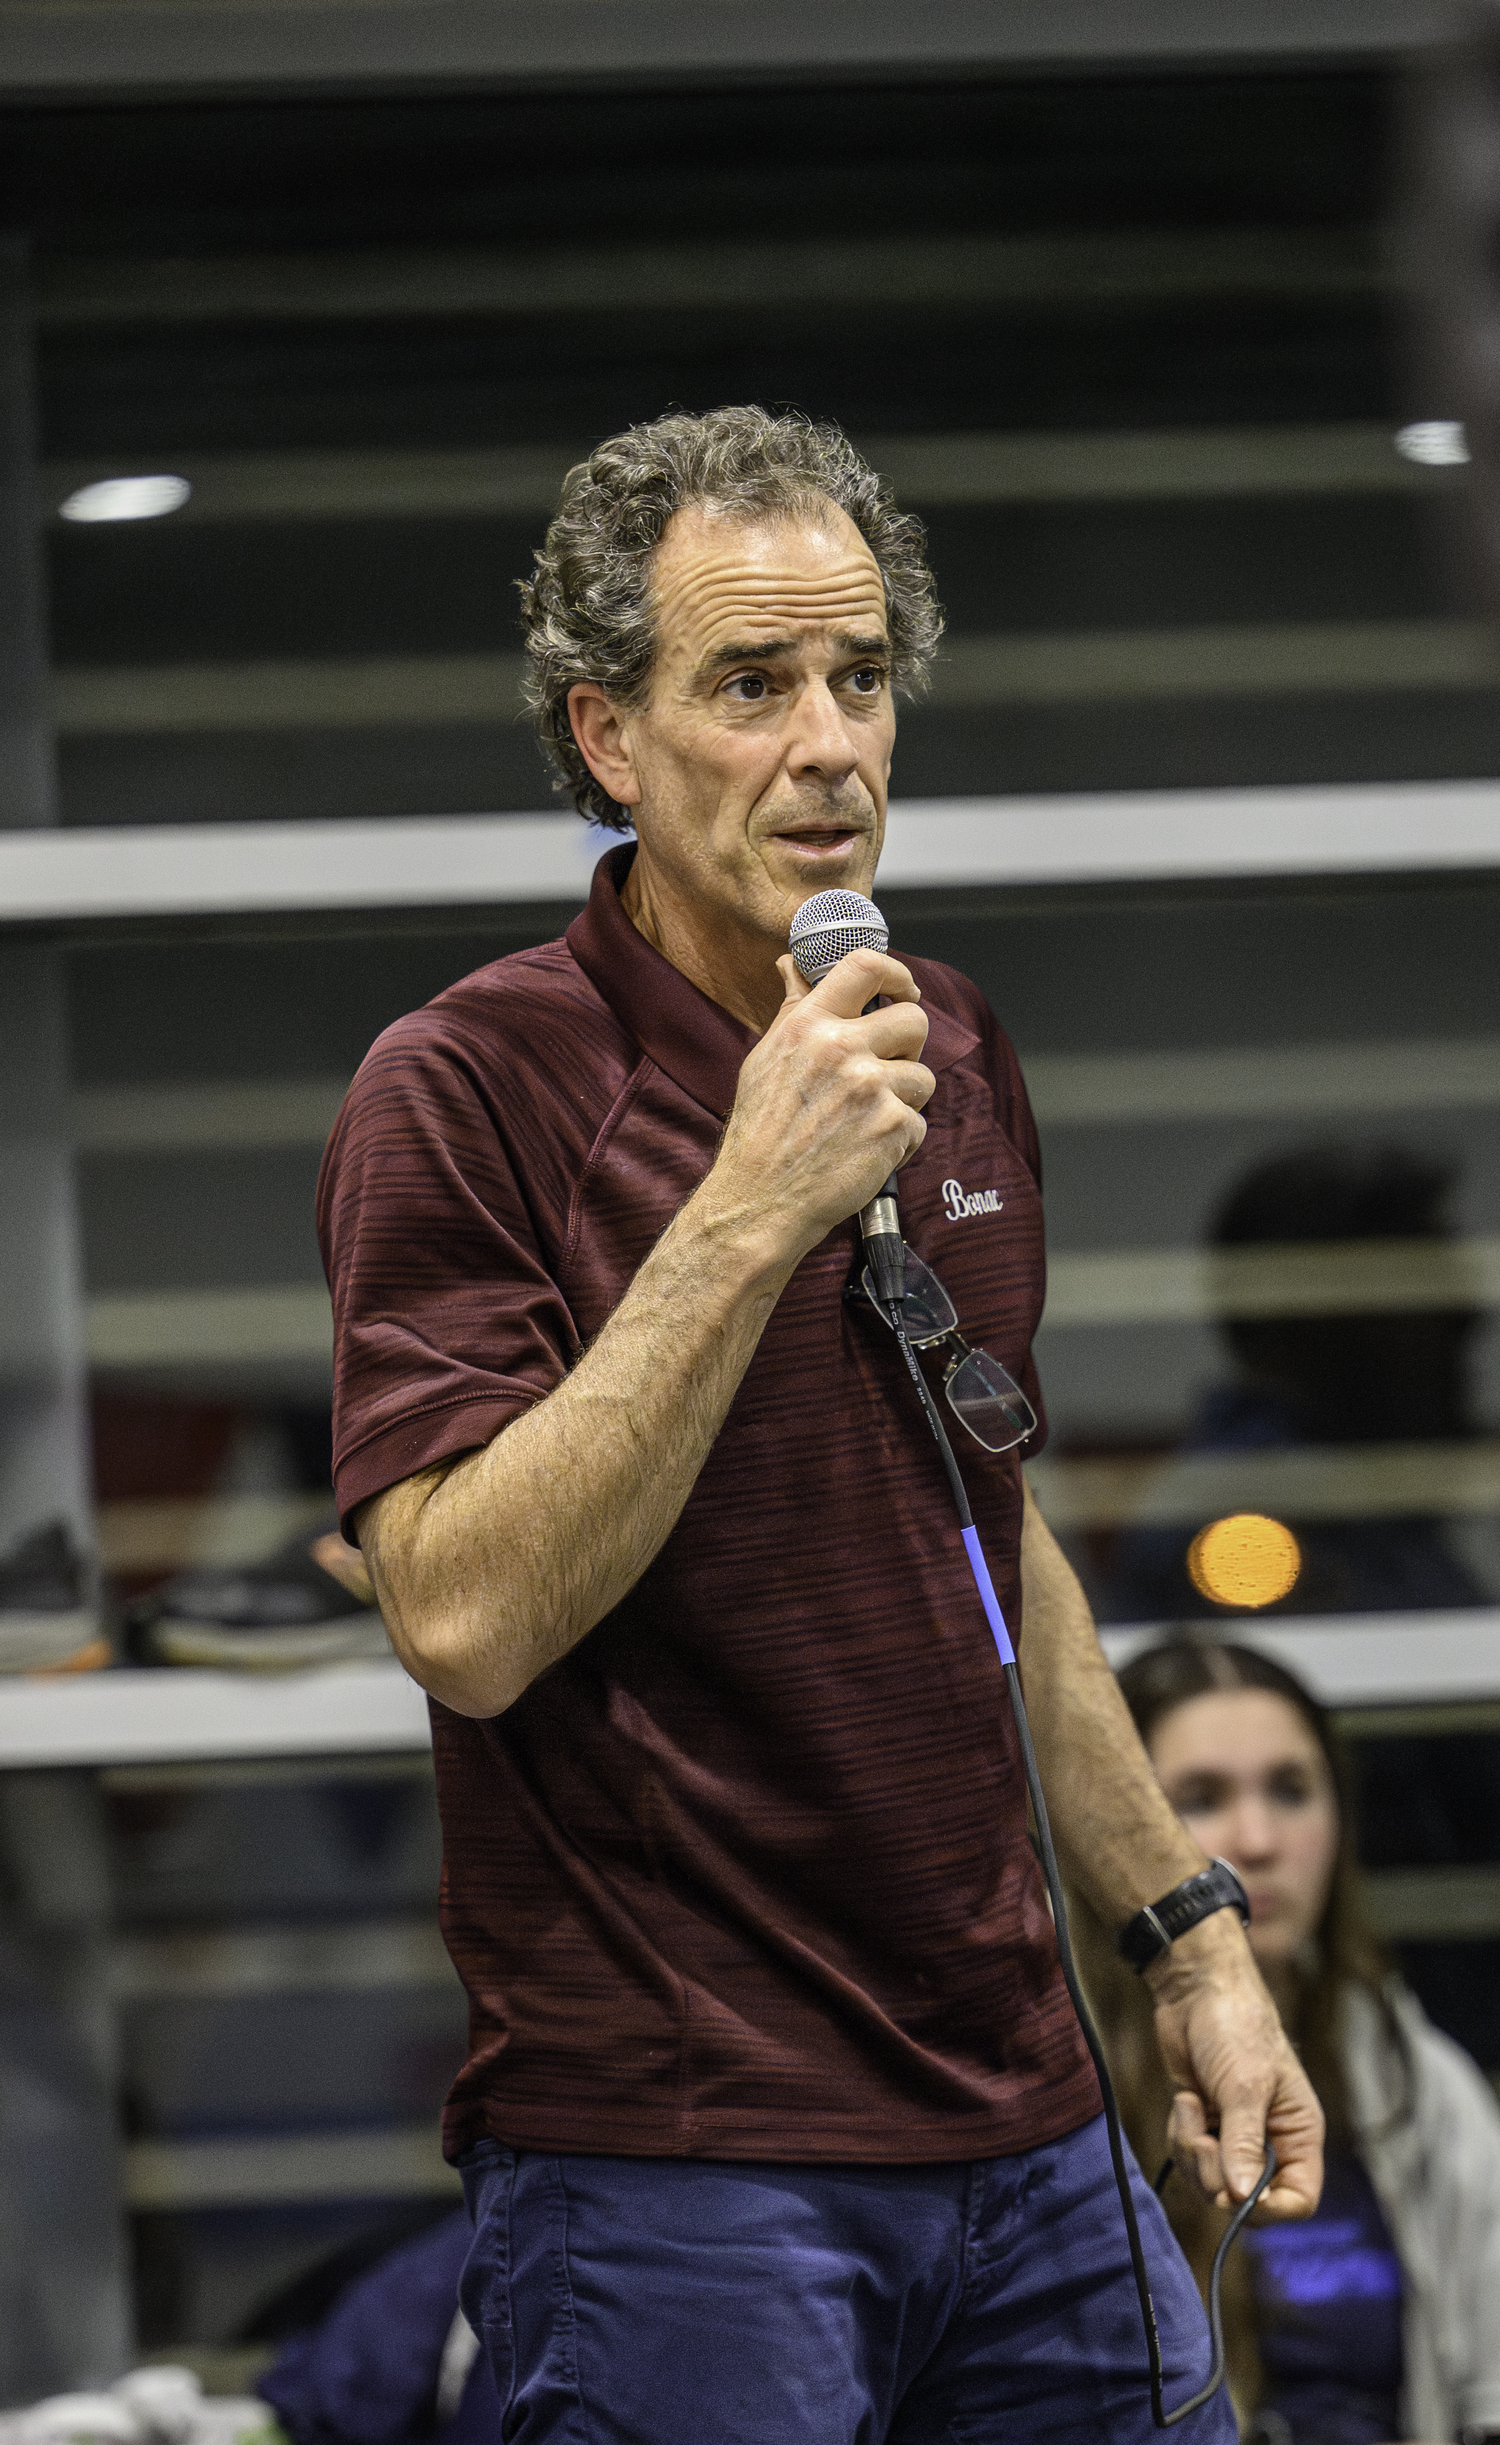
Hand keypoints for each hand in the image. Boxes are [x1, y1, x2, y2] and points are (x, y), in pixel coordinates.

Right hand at [706, 946, 933, 1266]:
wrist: (760, 1200)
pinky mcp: (891, 1126)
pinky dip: (900, 1142)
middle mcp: (841, 1048)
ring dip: (904, 1100)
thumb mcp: (765, 1059)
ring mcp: (870, 1087)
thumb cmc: (759, 1133)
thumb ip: (791, 1010)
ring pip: (923, 1077)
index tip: (904, 988)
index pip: (865, 966)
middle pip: (914, 1020)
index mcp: (807, 1024)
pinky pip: (918, 1123)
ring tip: (867, 1122)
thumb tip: (792, 967)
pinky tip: (867, 1152)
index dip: (897, 972)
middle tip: (887, 1070)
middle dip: (909, 1047)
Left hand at [1145, 1912, 1323, 2219]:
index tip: (1237, 2191)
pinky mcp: (1205, 2125)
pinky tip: (1186, 2100)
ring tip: (1193, 2106)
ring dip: (1193, 2151)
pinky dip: (1182, 2136)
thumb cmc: (1235, 2027)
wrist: (1195, 1989)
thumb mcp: (1243, 2086)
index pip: (1300, 2200)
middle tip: (1203, 2139)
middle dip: (1216, 2174)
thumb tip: (1242, 2197)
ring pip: (1212, 2182)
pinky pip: (1190, 2158)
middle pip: (1248, 2198)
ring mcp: (1235, 2135)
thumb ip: (1243, 2143)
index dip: (1271, 2209)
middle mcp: (1272, 2140)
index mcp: (1299, 2134)